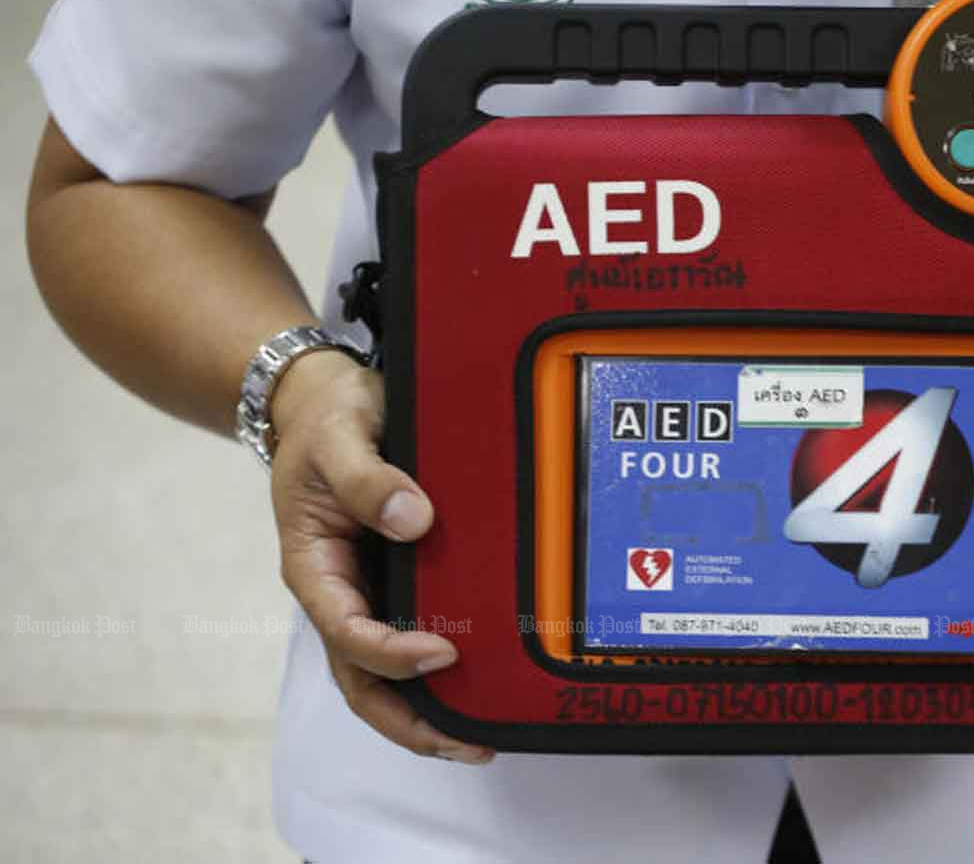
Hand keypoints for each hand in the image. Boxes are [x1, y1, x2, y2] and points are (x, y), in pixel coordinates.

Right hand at [268, 350, 494, 763]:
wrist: (323, 404)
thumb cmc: (327, 421)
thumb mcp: (338, 437)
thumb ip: (367, 477)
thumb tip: (415, 520)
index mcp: (314, 567)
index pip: (346, 631)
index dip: (391, 653)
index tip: (445, 653)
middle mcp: (339, 593)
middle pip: (362, 680)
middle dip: (409, 720)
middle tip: (469, 743)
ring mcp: (366, 594)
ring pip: (384, 675)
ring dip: (426, 712)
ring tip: (481, 737)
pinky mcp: (395, 585)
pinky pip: (411, 640)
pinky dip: (440, 675)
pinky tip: (485, 685)